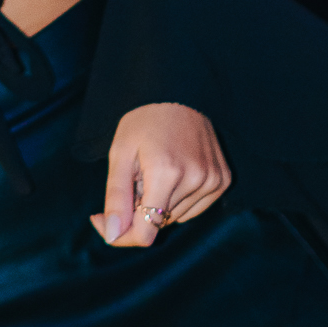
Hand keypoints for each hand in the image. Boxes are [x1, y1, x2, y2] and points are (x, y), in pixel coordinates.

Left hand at [90, 103, 230, 248]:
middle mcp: (195, 179)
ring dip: (160, 203)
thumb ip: (116, 197)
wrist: (179, 91)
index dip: (122, 235)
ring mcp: (212, 180)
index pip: (146, 233)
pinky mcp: (222, 180)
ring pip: (175, 217)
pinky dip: (179, 199)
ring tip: (156, 170)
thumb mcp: (120, 153)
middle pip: (159, 223)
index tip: (105, 223)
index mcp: (166, 172)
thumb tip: (112, 234)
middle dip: (140, 209)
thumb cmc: (144, 120)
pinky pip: (194, 209)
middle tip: (135, 177)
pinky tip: (175, 172)